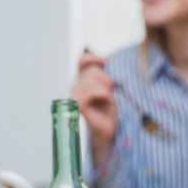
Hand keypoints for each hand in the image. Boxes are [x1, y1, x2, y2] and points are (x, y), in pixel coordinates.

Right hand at [70, 50, 116, 167]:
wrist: (110, 129)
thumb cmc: (110, 109)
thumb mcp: (108, 87)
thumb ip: (104, 74)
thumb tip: (107, 61)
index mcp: (82, 80)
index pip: (82, 61)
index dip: (93, 58)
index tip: (107, 62)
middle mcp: (76, 87)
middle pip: (91, 71)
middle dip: (106, 79)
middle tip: (112, 91)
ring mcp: (75, 97)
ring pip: (91, 80)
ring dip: (106, 88)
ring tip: (109, 98)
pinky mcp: (79, 106)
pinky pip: (91, 92)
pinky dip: (103, 94)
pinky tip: (107, 101)